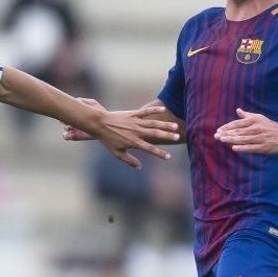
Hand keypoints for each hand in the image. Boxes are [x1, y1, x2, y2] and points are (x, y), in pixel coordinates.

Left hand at [64, 99, 179, 168]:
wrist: (99, 123)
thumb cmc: (107, 139)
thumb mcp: (117, 153)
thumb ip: (129, 160)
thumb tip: (140, 167)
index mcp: (134, 142)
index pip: (150, 149)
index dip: (160, 154)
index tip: (169, 157)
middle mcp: (137, 132)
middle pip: (155, 134)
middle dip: (167, 136)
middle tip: (177, 137)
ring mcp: (135, 122)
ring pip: (153, 123)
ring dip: (164, 125)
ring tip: (175, 126)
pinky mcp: (133, 114)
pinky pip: (145, 112)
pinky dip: (154, 110)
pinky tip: (163, 109)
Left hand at [215, 108, 277, 153]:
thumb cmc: (269, 126)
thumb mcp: (259, 118)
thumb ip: (247, 115)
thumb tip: (238, 110)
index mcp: (254, 121)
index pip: (237, 123)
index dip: (227, 127)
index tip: (218, 130)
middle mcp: (256, 128)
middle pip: (238, 131)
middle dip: (226, 134)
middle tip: (216, 136)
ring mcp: (259, 138)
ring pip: (243, 139)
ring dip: (231, 140)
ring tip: (222, 140)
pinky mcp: (263, 147)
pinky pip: (251, 147)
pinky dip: (242, 148)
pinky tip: (234, 148)